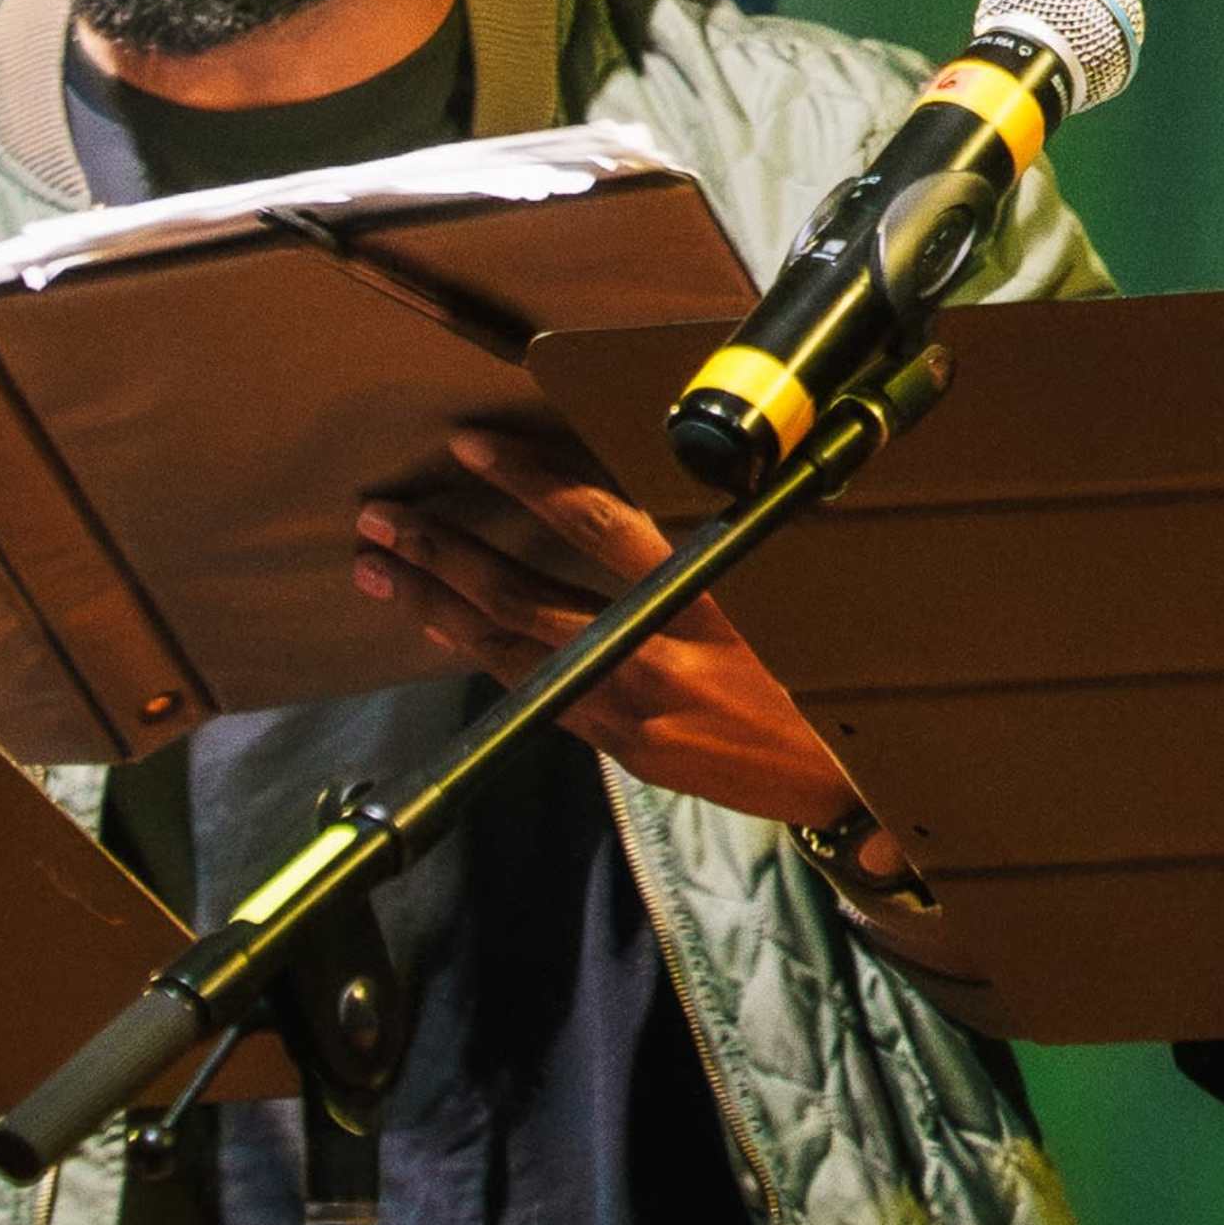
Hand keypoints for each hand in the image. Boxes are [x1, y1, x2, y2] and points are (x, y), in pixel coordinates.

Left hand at [353, 427, 875, 844]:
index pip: (596, 524)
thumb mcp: (778, 592)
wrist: (844, 778)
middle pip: (521, 596)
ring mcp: (624, 709)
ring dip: (437, 604)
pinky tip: (441, 630)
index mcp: (698, 599)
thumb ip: (710, 549)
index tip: (469, 446)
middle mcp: (649, 656)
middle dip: (443, 552)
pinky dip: (481, 655)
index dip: (527, 481)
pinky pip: (534, 692)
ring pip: (509, 650)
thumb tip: (637, 496)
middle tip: (380, 516)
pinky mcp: (618, 746)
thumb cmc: (823, 670)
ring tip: (381, 568)